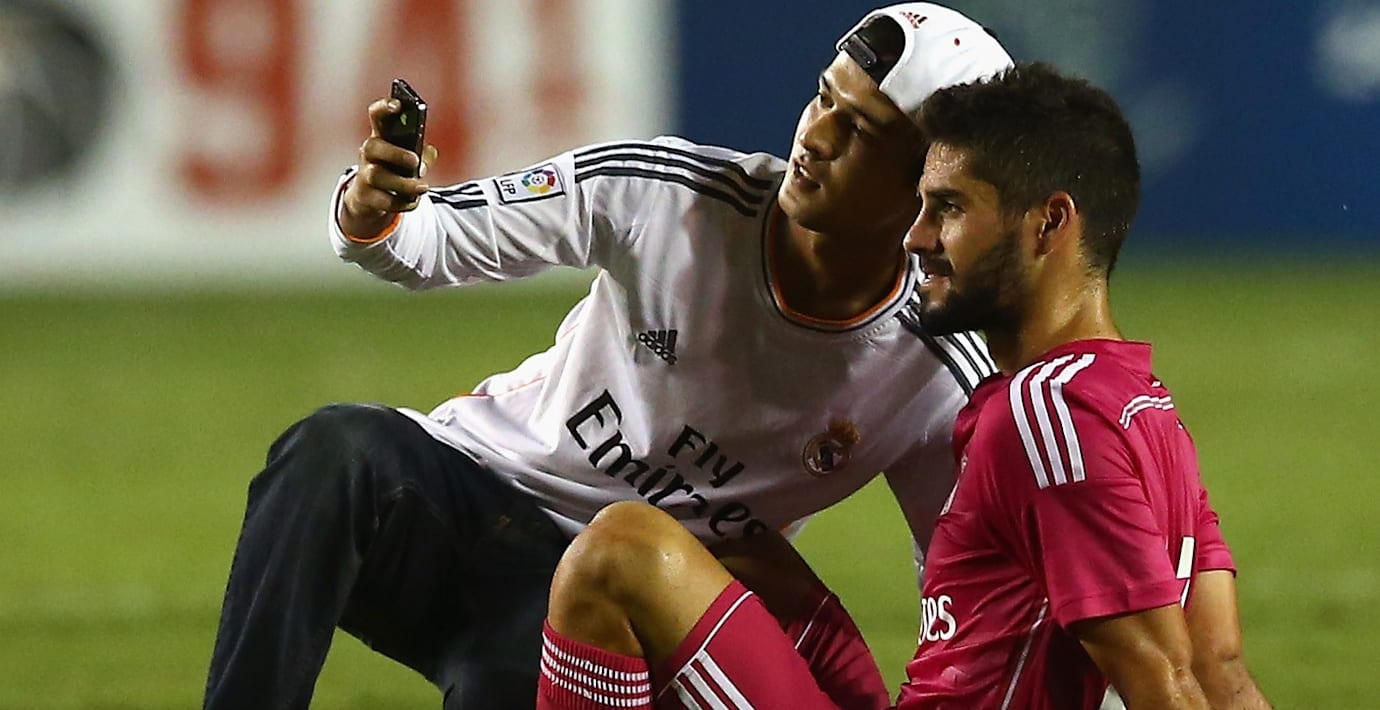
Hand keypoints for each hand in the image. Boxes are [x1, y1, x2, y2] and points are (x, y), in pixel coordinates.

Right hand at [337, 98, 438, 239]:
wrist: (371, 199)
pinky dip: (402, 202)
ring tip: (424, 187)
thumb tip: (428, 155)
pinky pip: (382, 200)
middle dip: (395, 153)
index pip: (377, 116)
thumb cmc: (394, 170)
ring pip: (377, 176)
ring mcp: (363, 174)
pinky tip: (414, 201)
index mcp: (381, 136)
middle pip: (372, 146)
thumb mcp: (410, 159)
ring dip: (403, 183)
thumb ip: (422, 154)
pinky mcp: (364, 196)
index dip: (384, 108)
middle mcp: (368, 153)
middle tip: (414, 161)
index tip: (397, 105)